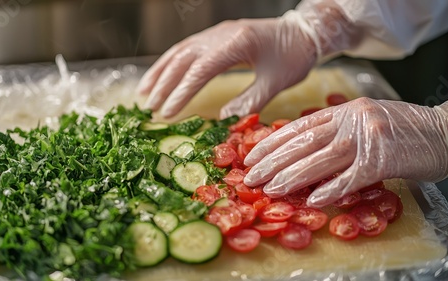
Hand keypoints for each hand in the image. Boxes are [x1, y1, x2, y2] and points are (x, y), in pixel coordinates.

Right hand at [137, 2, 358, 118]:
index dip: (181, 92)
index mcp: (237, 43)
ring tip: (143, 92)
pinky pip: (187, 48)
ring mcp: (217, 33)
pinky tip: (162, 76)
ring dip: (160, 71)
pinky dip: (171, 63)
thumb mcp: (277, 82)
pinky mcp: (216, 36)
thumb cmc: (294, 57)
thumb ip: (251, 100)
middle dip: (164, 83)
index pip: (200, 70)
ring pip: (180, 51)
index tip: (167, 112)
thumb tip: (223, 119)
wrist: (303, 33)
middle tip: (149, 107)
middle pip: (183, 59)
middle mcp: (221, 34)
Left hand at [243, 97, 447, 207]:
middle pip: (303, 143)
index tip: (250, 155)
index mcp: (343, 110)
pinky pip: (350, 178)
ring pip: (320, 160)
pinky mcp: (383, 160)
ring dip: (292, 177)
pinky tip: (312, 199)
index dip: (271, 142)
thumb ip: (334, 133)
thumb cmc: (403, 130)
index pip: (298, 127)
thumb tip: (300, 154)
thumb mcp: (363, 120)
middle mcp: (351, 120)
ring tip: (270, 189)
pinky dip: (331, 189)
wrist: (446, 132)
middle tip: (250, 177)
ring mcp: (367, 139)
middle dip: (272, 162)